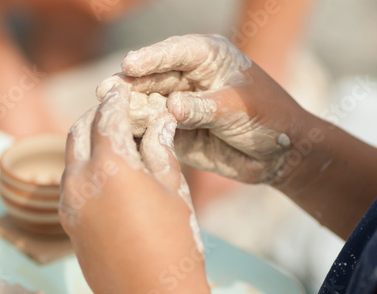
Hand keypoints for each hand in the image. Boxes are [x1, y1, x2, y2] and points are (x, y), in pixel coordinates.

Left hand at [59, 84, 215, 293]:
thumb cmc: (175, 245)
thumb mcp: (173, 191)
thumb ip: (160, 150)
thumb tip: (159, 122)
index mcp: (110, 167)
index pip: (107, 117)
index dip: (117, 99)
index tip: (124, 88)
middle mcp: (80, 182)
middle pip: (79, 131)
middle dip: (96, 114)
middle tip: (116, 108)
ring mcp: (68, 205)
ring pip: (71, 157)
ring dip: (88, 140)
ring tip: (113, 138)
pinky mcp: (68, 224)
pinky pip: (70, 183)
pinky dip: (84, 166)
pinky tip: (106, 170)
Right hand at [97, 34, 309, 183]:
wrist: (276, 153)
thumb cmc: (267, 118)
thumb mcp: (237, 109)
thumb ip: (203, 108)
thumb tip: (170, 107)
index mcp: (207, 57)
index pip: (175, 52)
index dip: (151, 58)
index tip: (129, 65)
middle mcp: (189, 76)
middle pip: (153, 76)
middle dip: (130, 83)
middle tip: (106, 90)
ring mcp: (179, 103)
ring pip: (148, 101)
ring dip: (129, 107)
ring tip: (105, 110)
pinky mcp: (174, 128)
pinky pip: (152, 127)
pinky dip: (138, 129)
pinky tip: (119, 131)